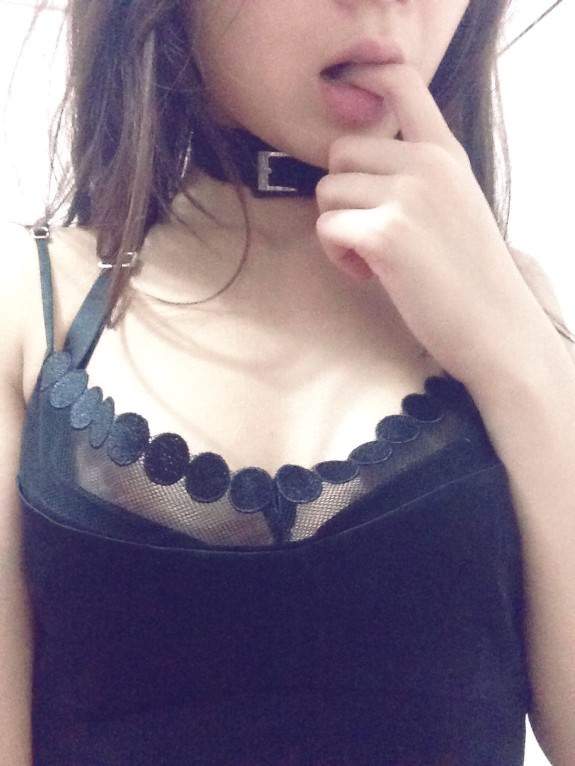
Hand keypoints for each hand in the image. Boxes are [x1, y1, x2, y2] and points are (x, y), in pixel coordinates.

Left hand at [314, 64, 552, 390]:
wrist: (497, 328)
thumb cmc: (470, 276)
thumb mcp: (455, 205)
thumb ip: (417, 176)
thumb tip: (358, 171)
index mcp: (446, 153)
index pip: (402, 83)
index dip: (362, 77)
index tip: (344, 91)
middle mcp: (426, 164)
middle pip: (340, 152)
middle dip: (342, 194)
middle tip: (368, 231)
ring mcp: (406, 196)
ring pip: (327, 191)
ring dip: (338, 227)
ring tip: (372, 257)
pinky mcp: (385, 234)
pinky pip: (327, 228)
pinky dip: (338, 254)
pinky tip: (368, 273)